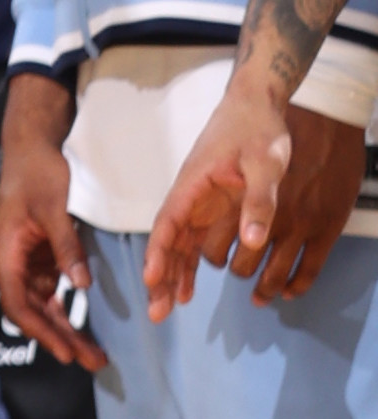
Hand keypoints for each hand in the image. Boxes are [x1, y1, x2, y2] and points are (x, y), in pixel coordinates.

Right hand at [0, 75, 105, 370]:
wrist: (32, 146)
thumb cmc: (35, 173)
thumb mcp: (53, 209)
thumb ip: (65, 248)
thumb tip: (79, 284)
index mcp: (4, 254)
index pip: (19, 304)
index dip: (42, 331)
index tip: (66, 351)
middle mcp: (10, 263)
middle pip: (33, 312)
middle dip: (60, 338)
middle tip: (91, 360)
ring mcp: (24, 262)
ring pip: (43, 306)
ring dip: (65, 328)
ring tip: (92, 352)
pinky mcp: (38, 257)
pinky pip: (50, 291)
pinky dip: (65, 308)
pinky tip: (83, 326)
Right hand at [144, 67, 366, 313]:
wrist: (257, 105)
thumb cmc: (258, 130)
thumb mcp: (265, 163)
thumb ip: (260, 200)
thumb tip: (253, 240)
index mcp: (193, 184)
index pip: (168, 223)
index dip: (159, 253)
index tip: (152, 280)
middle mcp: (190, 198)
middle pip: (168, 242)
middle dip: (160, 276)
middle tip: (157, 313)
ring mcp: (199, 205)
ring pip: (178, 246)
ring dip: (171, 276)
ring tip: (167, 310)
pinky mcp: (211, 209)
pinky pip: (194, 242)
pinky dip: (188, 266)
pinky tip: (188, 291)